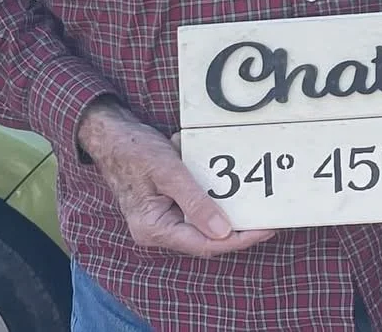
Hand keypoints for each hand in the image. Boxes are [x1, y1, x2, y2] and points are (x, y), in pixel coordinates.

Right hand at [77, 101, 275, 257]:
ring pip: (203, 224)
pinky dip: (215, 199)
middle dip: (238, 230)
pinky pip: (196, 208)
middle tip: (270, 219)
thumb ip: (195, 203)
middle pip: (206, 239)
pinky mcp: (167, 205)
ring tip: (259, 208)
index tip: (266, 230)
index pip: (205, 245)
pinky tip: (233, 189)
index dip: (238, 240)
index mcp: (155, 229)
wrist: (112, 136)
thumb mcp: (169, 173)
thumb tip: (222, 232)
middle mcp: (158, 230)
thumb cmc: (135, 152)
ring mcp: (162, 219)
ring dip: (229, 215)